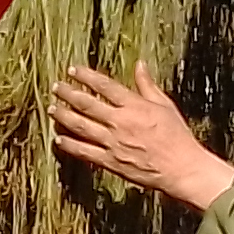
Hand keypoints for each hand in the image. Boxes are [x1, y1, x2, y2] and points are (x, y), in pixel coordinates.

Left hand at [52, 62, 233, 210]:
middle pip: (87, 104)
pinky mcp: (110, 162)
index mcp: (134, 106)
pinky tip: (58, 139)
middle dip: (69, 93)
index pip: (105, 86)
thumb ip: (148, 85)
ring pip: (81, 126)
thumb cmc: (177, 136)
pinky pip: (85, 152)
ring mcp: (113, 143)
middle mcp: (120, 122)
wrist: (182, 168)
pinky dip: (70, 145)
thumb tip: (140, 65)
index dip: (86, 76)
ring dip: (64, 116)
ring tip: (52, 108)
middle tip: (56, 87)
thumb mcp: (165, 105)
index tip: (73, 70)